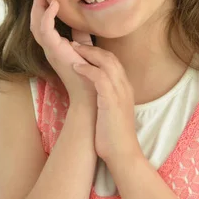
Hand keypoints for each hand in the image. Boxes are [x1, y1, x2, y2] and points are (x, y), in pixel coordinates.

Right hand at [30, 0, 96, 103]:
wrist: (90, 92)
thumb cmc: (89, 73)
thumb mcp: (84, 47)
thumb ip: (81, 34)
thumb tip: (82, 20)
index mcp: (55, 46)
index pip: (43, 23)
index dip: (43, 7)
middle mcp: (49, 47)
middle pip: (35, 21)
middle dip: (37, 3)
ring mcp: (50, 49)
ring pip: (36, 23)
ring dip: (39, 5)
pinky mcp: (54, 50)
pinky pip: (45, 29)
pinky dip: (48, 15)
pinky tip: (54, 4)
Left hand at [71, 43, 142, 164]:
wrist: (123, 154)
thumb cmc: (113, 136)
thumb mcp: (110, 112)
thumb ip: (105, 99)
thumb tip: (92, 93)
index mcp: (125, 89)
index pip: (113, 62)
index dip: (97, 53)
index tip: (81, 49)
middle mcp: (125, 87)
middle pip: (110, 58)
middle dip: (91, 49)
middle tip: (74, 44)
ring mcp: (120, 94)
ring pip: (107, 63)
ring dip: (88, 54)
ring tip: (73, 50)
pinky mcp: (112, 102)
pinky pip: (101, 78)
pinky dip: (88, 70)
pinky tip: (76, 67)